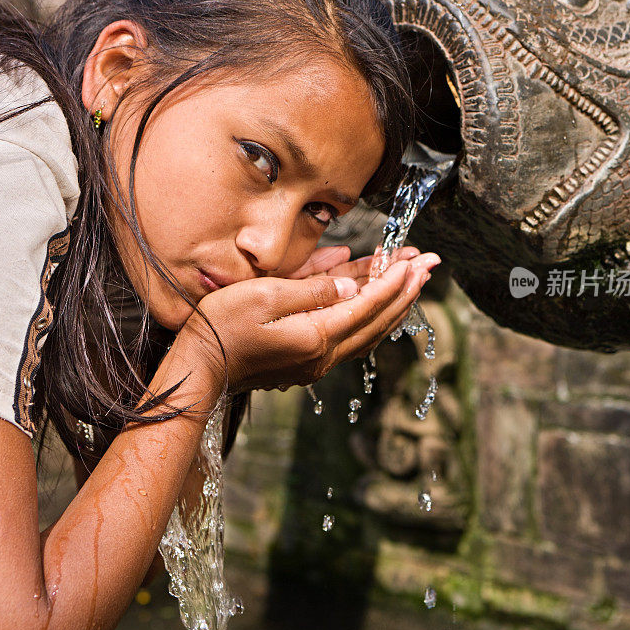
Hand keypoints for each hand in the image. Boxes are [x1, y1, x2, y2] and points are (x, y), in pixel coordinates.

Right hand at [181, 252, 439, 393]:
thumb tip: (353, 287)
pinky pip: (351, 339)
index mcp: (315, 335)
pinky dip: (372, 321)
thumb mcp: (264, 296)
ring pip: (368, 333)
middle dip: (405, 292)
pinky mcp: (306, 362)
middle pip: (376, 320)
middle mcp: (323, 355)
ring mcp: (316, 362)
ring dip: (394, 307)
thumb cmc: (222, 326)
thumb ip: (312, 291)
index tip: (415, 261)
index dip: (393, 281)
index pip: (366, 304)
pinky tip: (379, 309)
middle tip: (429, 267)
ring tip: (415, 285)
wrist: (200, 368)